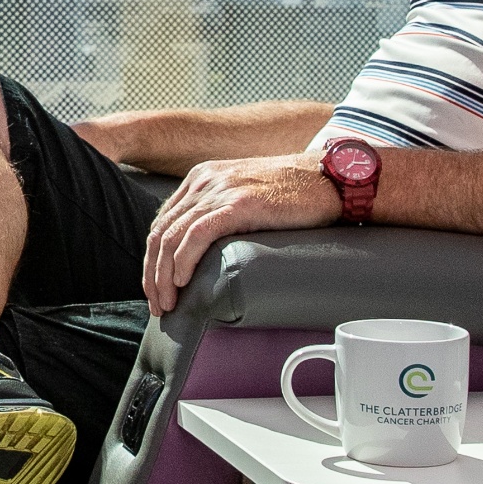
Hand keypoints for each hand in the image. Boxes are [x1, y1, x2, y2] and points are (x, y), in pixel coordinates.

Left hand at [141, 154, 342, 314]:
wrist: (330, 178)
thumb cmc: (295, 194)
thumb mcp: (246, 197)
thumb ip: (220, 213)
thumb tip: (201, 253)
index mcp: (202, 178)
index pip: (162, 223)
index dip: (153, 260)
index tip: (157, 289)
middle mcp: (204, 181)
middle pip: (160, 233)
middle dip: (152, 274)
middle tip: (158, 305)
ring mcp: (220, 190)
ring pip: (172, 237)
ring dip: (164, 276)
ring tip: (168, 303)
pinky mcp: (239, 203)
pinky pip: (196, 235)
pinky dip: (183, 261)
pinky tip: (182, 282)